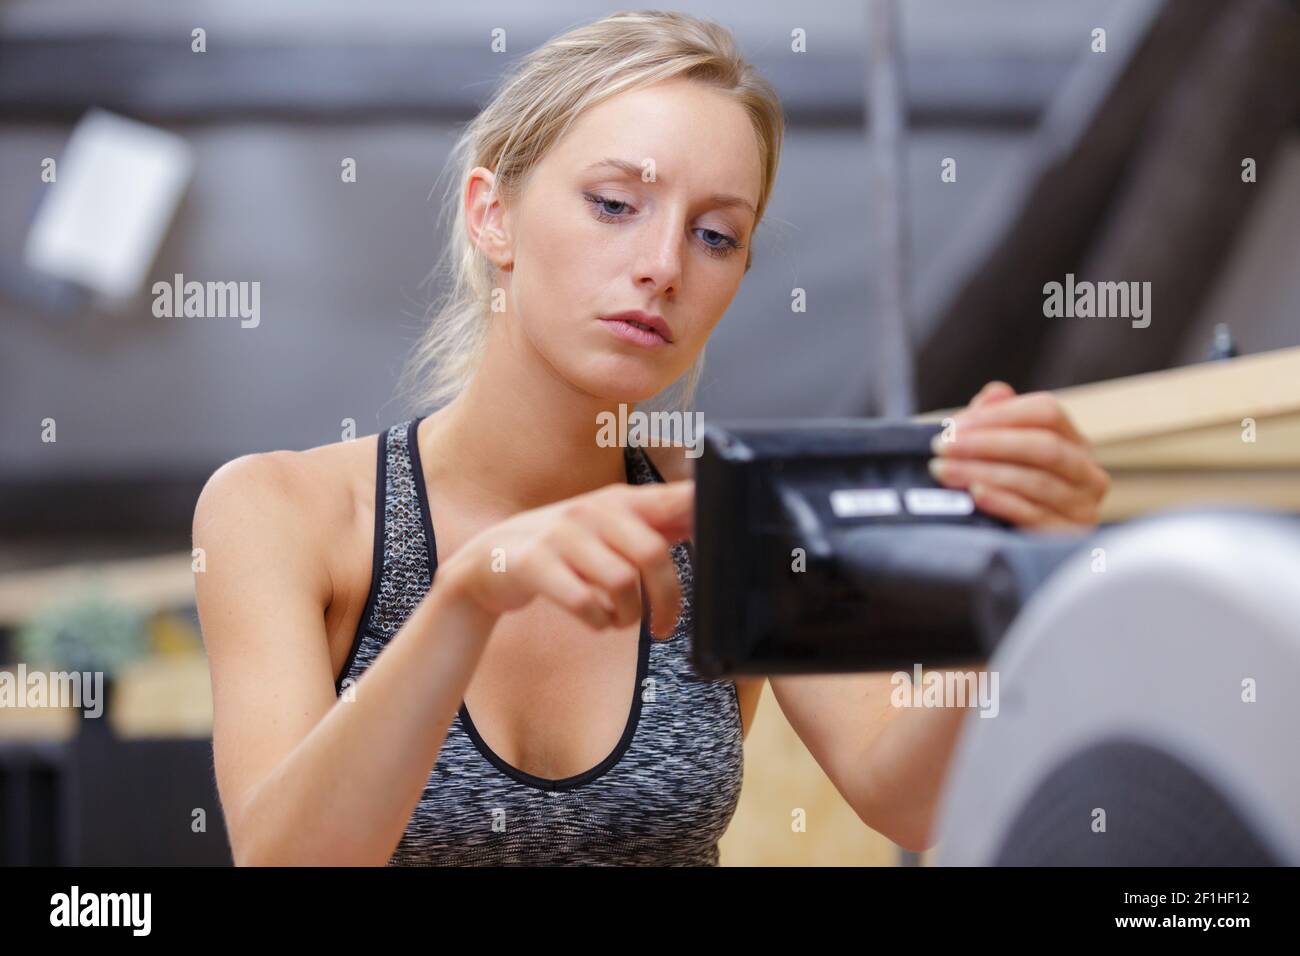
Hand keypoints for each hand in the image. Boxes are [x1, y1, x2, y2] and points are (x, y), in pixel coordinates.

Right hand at [437, 480, 693, 638]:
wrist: (486, 562)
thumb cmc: (561, 549)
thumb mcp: (607, 529)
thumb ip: (654, 526)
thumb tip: (704, 521)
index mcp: (619, 501)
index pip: (672, 498)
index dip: (703, 510)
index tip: (729, 525)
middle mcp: (592, 510)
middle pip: (652, 554)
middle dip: (666, 599)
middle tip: (663, 627)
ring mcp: (561, 535)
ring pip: (620, 582)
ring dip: (628, 615)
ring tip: (619, 621)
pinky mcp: (535, 563)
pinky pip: (584, 602)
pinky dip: (597, 621)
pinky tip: (594, 621)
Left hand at [927, 381, 1110, 529]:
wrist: (1015, 550)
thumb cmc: (1002, 487)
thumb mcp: (999, 450)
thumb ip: (997, 417)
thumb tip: (995, 393)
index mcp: (1074, 442)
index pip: (1047, 412)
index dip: (999, 414)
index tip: (956, 425)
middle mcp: (1087, 473)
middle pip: (1044, 447)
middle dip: (988, 444)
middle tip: (943, 447)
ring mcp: (1082, 507)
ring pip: (1036, 482)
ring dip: (984, 473)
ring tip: (945, 471)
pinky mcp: (1067, 537)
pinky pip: (1034, 515)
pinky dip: (1002, 502)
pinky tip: (975, 495)